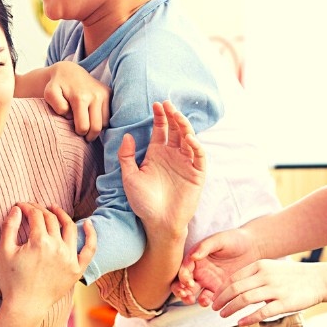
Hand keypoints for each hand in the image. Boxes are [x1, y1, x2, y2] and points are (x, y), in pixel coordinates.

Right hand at [0, 203, 95, 318]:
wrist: (24, 307)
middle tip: (32, 208)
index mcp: (39, 242)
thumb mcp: (4, 252)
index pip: (36, 215)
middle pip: (51, 219)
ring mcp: (69, 258)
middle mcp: (57, 247)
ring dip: (62, 215)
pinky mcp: (76, 270)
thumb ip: (9, 227)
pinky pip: (89, 250)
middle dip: (40, 209)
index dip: (27, 207)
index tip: (20, 206)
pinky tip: (88, 224)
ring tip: (54, 209)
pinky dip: (91, 235)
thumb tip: (17, 208)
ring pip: (70, 228)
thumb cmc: (11, 280)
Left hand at [43, 62, 109, 141]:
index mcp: (80, 98)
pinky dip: (102, 121)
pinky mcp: (109, 93)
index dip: (78, 133)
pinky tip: (93, 119)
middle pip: (97, 127)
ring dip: (96, 128)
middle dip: (89, 135)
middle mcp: (95, 95)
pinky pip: (109, 116)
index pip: (83, 127)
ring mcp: (104, 93)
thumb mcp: (49, 94)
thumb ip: (57, 105)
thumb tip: (70, 115)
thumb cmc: (57, 85)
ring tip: (87, 125)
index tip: (74, 130)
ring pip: (105, 123)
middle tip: (82, 135)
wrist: (68, 70)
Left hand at [119, 100, 204, 237]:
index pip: (161, 129)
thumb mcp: (129, 177)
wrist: (158, 223)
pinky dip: (196, 146)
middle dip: (173, 116)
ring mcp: (186, 164)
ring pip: (188, 139)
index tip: (156, 104)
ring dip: (185, 126)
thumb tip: (127, 135)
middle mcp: (172, 155)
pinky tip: (188, 138)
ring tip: (177, 116)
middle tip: (168, 104)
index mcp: (157, 153)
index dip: (160, 116)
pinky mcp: (197, 174)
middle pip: (176, 130)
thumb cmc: (142, 202)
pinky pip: (199, 156)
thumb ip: (126, 156)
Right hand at [172, 227, 258, 305]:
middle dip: (180, 290)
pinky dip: (205, 302)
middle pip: (182, 282)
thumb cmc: (235, 240)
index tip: (188, 282)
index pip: (183, 268)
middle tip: (185, 294)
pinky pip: (207, 298)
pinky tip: (209, 302)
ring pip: (192, 292)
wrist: (253, 248)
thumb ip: (205, 247)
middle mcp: (198, 270)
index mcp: (195, 258)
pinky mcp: (217, 289)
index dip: (182, 276)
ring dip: (189, 298)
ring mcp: (207, 281)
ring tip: (194, 300)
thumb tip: (193, 256)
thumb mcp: (219, 240)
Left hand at [212, 258, 326, 325]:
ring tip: (223, 315)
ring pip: (244, 299)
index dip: (221, 289)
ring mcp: (274, 289)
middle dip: (221, 299)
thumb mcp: (272, 268)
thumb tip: (236, 287)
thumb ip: (255, 275)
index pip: (233, 278)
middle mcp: (265, 276)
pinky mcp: (284, 303)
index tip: (215, 297)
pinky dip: (248, 318)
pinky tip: (240, 323)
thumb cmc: (293, 276)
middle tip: (214, 308)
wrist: (319, 279)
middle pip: (235, 288)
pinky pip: (261, 312)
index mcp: (260, 265)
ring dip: (230, 309)